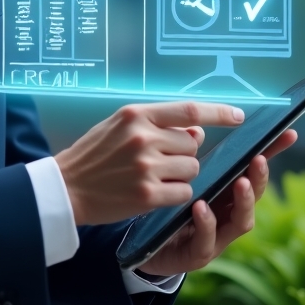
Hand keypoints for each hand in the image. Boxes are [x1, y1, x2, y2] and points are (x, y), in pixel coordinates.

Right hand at [54, 102, 245, 225]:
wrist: (66, 186)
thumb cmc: (94, 154)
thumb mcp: (119, 126)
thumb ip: (157, 124)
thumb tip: (197, 129)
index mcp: (136, 115)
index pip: (188, 109)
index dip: (218, 112)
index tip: (238, 115)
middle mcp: (143, 137)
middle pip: (193, 144)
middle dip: (185, 153)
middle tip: (160, 160)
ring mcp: (146, 166)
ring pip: (192, 169)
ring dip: (181, 175)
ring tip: (153, 177)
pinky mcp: (147, 194)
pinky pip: (184, 192)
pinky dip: (176, 195)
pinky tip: (154, 193)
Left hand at [135, 129, 297, 276]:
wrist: (145, 248)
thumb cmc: (167, 209)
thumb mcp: (180, 179)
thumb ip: (191, 157)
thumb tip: (198, 127)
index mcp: (225, 192)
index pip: (252, 170)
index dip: (271, 153)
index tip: (287, 134)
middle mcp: (227, 214)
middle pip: (253, 195)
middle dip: (259, 178)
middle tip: (258, 160)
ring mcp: (217, 237)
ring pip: (240, 221)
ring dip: (244, 201)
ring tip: (240, 183)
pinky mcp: (197, 254)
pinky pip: (207, 241)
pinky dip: (207, 224)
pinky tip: (201, 208)